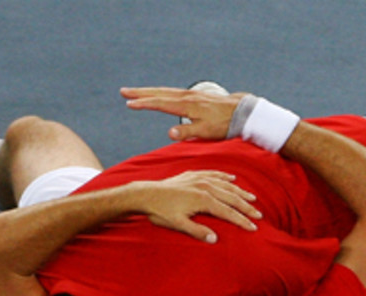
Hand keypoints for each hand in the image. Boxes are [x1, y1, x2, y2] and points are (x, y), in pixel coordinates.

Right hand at [121, 86, 251, 140]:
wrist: (242, 112)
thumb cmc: (225, 124)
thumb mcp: (206, 132)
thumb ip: (187, 132)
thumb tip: (169, 133)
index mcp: (187, 105)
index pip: (161, 103)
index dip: (144, 104)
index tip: (129, 104)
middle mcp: (187, 96)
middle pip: (159, 93)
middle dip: (141, 93)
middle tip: (123, 92)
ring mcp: (192, 94)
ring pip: (166, 91)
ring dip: (149, 91)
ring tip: (135, 92)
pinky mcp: (196, 95)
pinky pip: (174, 92)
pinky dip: (162, 92)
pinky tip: (159, 94)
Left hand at [135, 170, 259, 242]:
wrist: (146, 193)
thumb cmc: (161, 211)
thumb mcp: (178, 224)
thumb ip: (197, 231)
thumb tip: (214, 239)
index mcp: (204, 200)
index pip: (228, 212)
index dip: (242, 221)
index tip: (253, 228)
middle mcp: (205, 187)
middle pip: (232, 198)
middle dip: (246, 207)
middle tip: (259, 215)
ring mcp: (200, 179)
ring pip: (226, 185)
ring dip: (240, 192)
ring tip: (252, 198)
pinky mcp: (193, 175)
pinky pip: (214, 174)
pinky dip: (224, 176)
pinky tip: (232, 178)